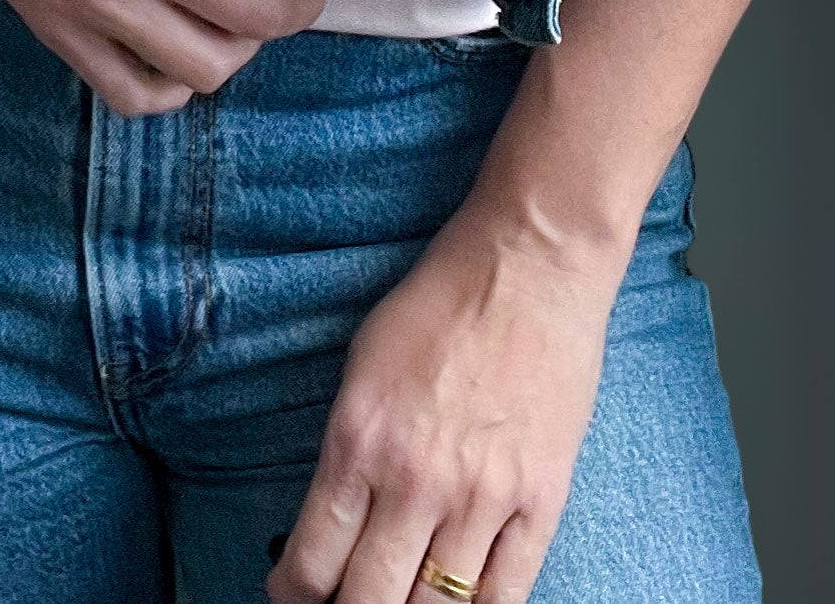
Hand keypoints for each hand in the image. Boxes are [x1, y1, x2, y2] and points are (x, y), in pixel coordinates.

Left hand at [267, 231, 615, 603]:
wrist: (529, 264)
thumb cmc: (441, 302)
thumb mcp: (363, 365)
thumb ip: (348, 446)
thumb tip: (336, 521)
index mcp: (359, 440)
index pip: (312, 563)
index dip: (294, 596)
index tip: (294, 596)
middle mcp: (414, 480)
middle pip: (368, 603)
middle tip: (346, 602)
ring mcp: (482, 497)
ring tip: (401, 598)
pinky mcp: (540, 501)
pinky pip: (505, 596)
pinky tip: (458, 600)